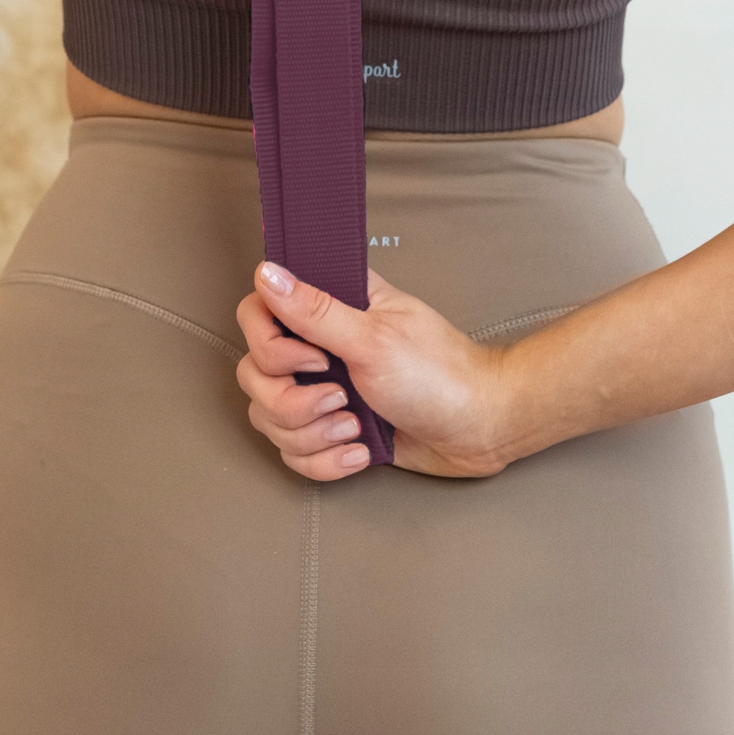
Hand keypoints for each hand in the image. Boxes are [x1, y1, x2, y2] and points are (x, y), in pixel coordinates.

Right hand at [235, 260, 515, 480]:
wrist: (479, 429)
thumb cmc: (439, 374)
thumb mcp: (374, 339)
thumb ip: (314, 311)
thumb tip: (267, 273)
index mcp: (329, 306)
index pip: (256, 314)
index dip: (274, 345)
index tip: (317, 358)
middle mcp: (317, 345)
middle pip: (254, 376)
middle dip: (293, 403)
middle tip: (341, 400)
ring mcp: (321, 389)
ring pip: (269, 419)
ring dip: (313, 435)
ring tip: (356, 428)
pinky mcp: (331, 429)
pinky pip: (293, 453)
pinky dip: (325, 461)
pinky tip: (360, 450)